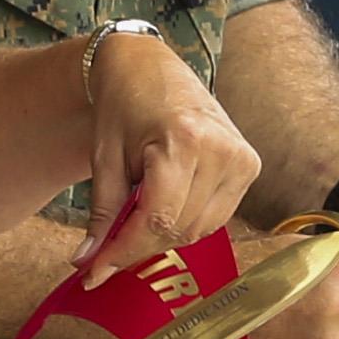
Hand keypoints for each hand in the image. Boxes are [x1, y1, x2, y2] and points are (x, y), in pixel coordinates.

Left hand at [82, 31, 259, 270]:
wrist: (149, 65)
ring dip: (163, 237)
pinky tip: (162, 210)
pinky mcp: (249, 164)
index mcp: (184, 140)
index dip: (124, 252)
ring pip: (200, 229)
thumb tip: (89, 262)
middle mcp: (221, 150)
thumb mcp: (104, 157)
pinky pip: (216, 216)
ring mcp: (241, 157)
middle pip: (179, 229)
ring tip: (133, 226)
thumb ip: (102, 213)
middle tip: (105, 257)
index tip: (95, 273)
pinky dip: (186, 223)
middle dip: (139, 248)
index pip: (157, 219)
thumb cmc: (122, 104)